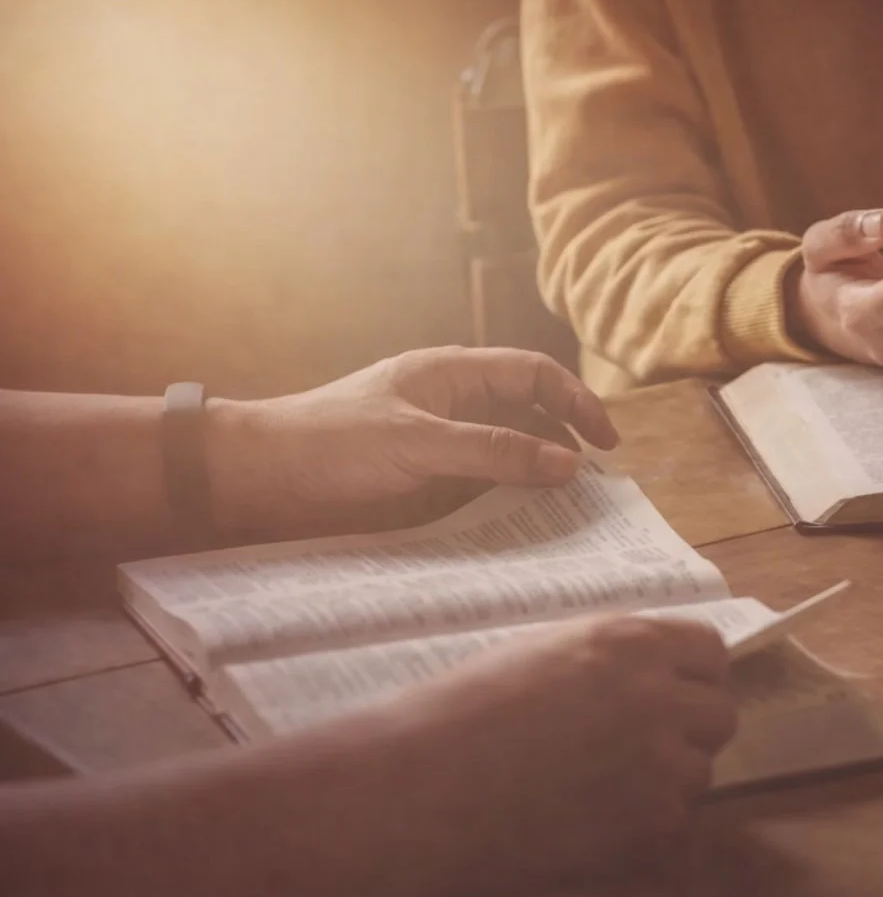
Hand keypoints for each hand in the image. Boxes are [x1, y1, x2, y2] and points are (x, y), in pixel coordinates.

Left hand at [205, 346, 617, 523]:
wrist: (262, 480)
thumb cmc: (331, 443)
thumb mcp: (419, 443)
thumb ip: (494, 451)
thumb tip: (568, 464)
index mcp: (453, 373)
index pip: (533, 374)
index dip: (576, 401)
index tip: (606, 442)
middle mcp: (454, 404)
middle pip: (530, 414)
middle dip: (566, 442)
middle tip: (594, 486)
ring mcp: (443, 444)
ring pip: (511, 452)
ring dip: (541, 475)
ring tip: (569, 509)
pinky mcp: (429, 482)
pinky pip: (486, 486)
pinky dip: (512, 500)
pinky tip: (527, 523)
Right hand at [389, 614, 736, 889]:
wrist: (420, 792)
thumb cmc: (460, 713)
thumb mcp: (545, 654)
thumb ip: (612, 659)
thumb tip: (656, 673)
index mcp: (628, 641)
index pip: (711, 651)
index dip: (691, 675)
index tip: (670, 693)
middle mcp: (658, 695)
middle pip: (720, 712)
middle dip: (688, 729)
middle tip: (638, 748)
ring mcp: (662, 763)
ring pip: (700, 770)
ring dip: (667, 779)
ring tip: (599, 787)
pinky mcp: (652, 824)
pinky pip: (673, 820)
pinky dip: (642, 824)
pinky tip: (587, 821)